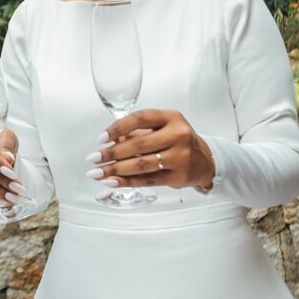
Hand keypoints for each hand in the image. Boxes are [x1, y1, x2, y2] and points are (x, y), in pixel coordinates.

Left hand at [86, 108, 216, 191]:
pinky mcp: (178, 176)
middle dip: (111, 153)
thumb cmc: (177, 141)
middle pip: (138, 145)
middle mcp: (178, 135)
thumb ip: (138, 132)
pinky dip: (127, 181)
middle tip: (93, 158)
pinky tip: (112, 182)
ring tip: (98, 173)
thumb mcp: (163, 127)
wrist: (205, 160)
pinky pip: (147, 180)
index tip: (101, 138)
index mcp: (171, 117)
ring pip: (141, 165)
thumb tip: (108, 142)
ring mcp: (180, 157)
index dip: (117, 127)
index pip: (140, 118)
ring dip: (115, 170)